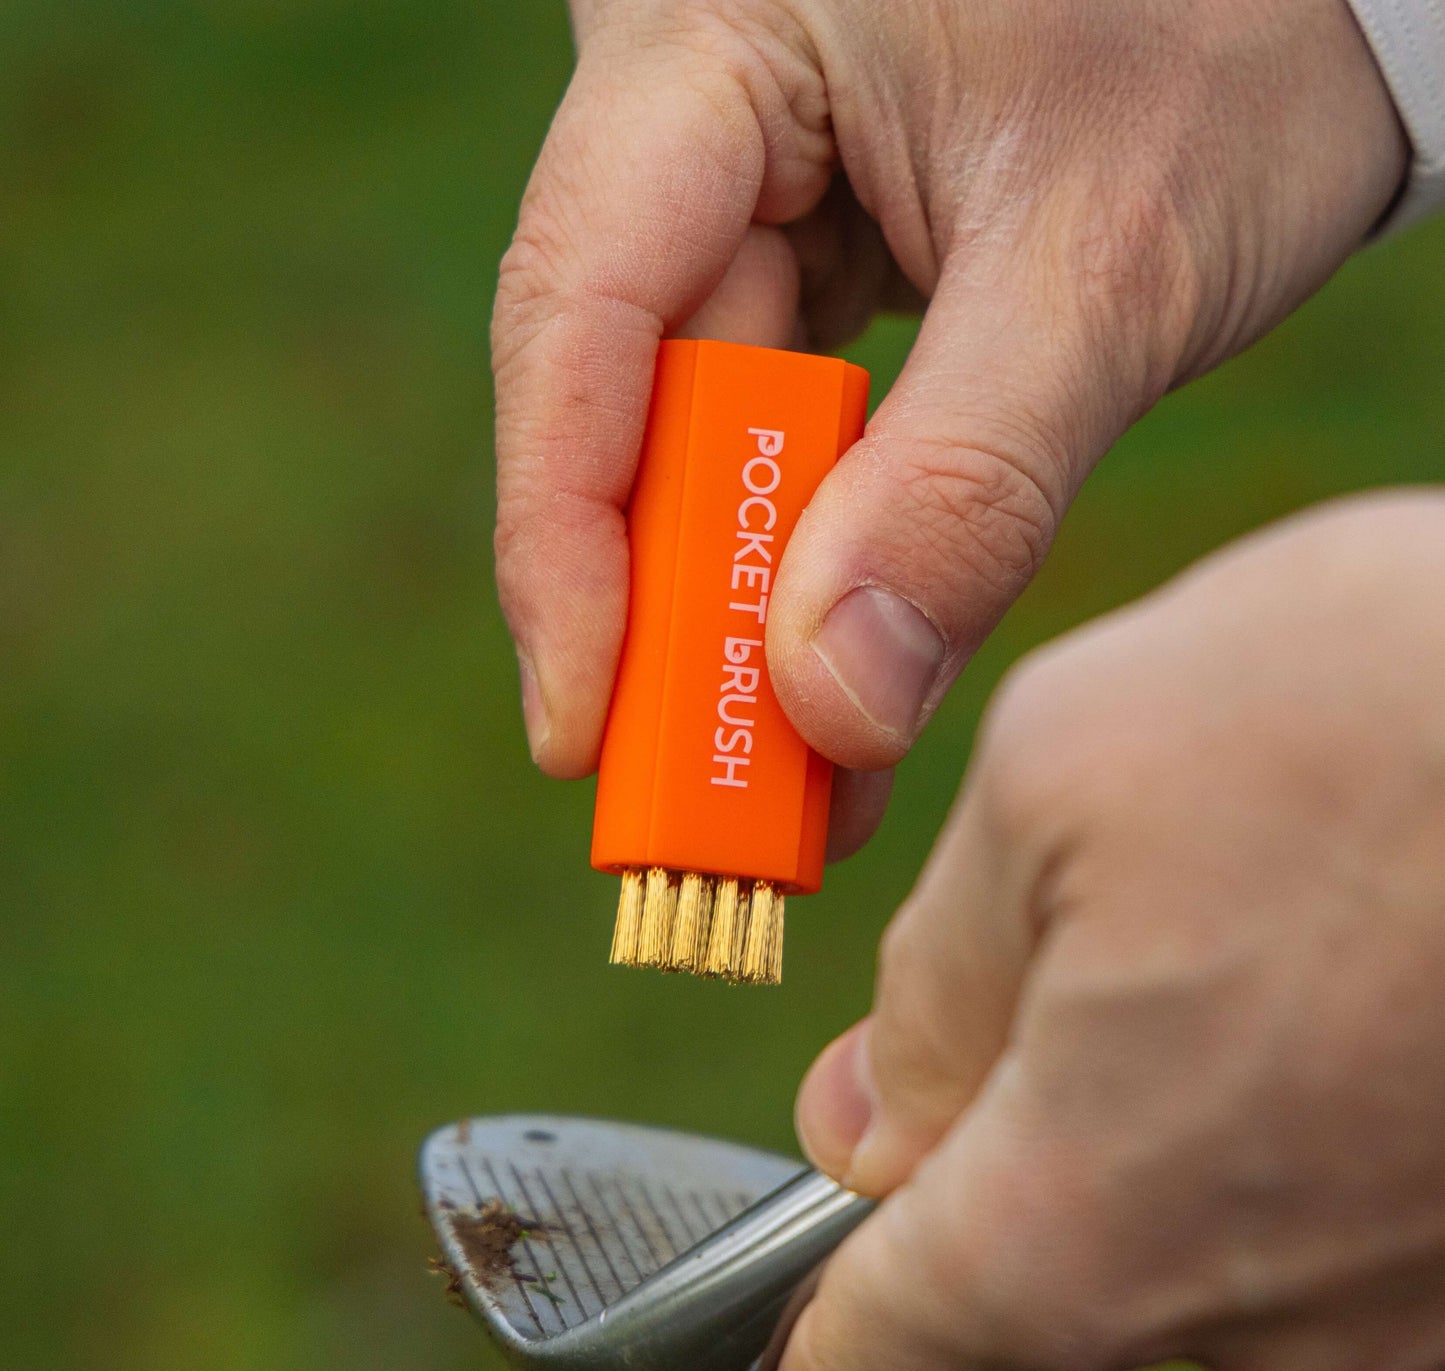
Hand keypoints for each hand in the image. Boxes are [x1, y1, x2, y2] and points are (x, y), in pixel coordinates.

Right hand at [493, 0, 1404, 850]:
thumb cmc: (1234, 46)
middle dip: (670, 612)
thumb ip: (968, 484)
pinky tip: (835, 685)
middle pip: (624, 399)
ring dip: (742, 615)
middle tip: (700, 807)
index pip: (577, 312)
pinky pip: (774, 432)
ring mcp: (744, 188)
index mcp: (715, 48)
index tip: (584, 730)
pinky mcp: (804, 254)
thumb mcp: (1107, 262)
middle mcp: (694, 118)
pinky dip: (808, 563)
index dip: (563, 540)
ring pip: (693, 436)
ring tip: (789, 781)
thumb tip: (830, 702)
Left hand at [760, 490, 1444, 1370]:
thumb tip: (868, 1124)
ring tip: (1255, 899)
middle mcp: (1268, 1321)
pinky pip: (1327, 1189)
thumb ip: (934, 982)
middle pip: (1038, 1256)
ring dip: (1172, 1075)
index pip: (887, 1360)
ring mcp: (1415, 1311)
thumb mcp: (1060, 779)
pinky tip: (1346, 939)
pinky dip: (1291, 1077)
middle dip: (1007, 1123)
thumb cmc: (1384, 707)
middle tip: (1074, 931)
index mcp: (1098, 1215)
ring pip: (1191, 1213)